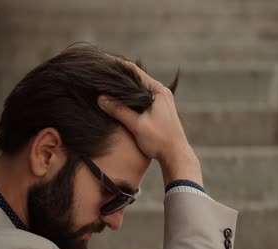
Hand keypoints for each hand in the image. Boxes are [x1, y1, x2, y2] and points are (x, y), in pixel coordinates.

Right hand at [97, 61, 201, 185]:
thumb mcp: (136, 124)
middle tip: (101, 73)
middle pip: (136, 79)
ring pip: (138, 90)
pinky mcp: (158, 111)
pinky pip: (140, 99)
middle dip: (119, 77)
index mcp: (158, 91)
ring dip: (123, 88)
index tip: (104, 62)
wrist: (176, 156)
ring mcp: (160, 102)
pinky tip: (117, 101)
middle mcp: (161, 93)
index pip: (135, 72)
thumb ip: (119, 110)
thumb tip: (100, 98)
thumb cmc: (159, 140)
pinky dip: (129, 98)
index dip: (119, 66)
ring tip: (105, 85)